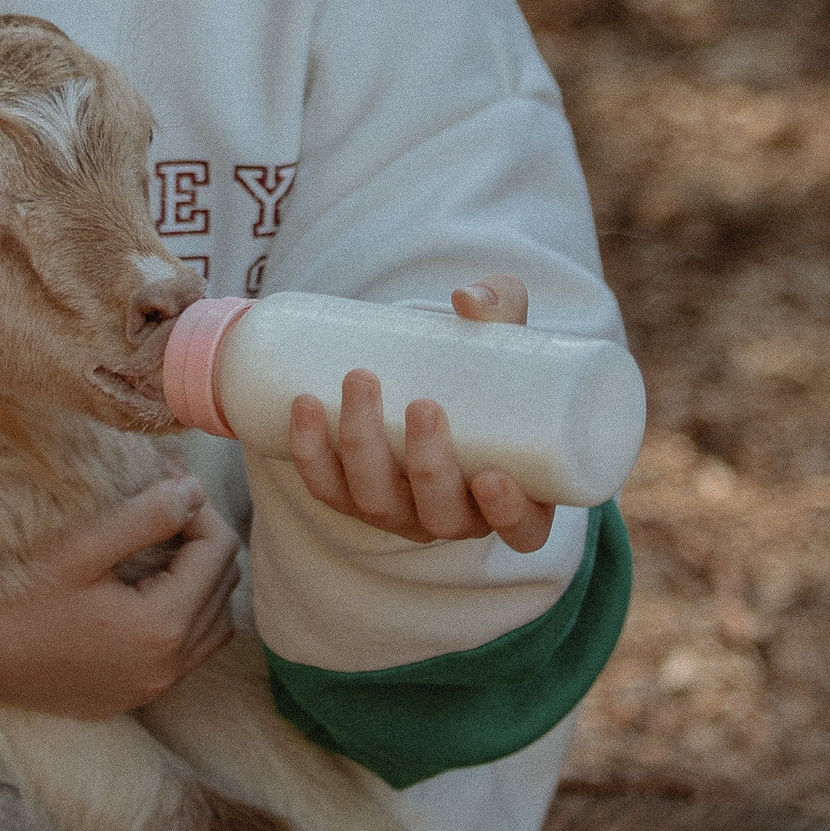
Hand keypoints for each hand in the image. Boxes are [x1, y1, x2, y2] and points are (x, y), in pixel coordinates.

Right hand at [0, 477, 239, 717]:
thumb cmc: (14, 590)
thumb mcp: (81, 545)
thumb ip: (146, 516)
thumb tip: (197, 490)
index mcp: (161, 628)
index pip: (218, 553)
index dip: (200, 509)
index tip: (167, 482)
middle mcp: (164, 669)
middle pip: (223, 591)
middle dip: (203, 541)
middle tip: (168, 505)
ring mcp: (145, 690)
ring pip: (210, 630)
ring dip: (200, 584)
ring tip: (164, 547)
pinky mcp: (124, 698)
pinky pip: (180, 658)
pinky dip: (180, 621)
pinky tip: (144, 593)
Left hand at [287, 276, 553, 551]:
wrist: (430, 367)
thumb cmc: (486, 360)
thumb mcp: (506, 331)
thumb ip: (499, 304)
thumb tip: (466, 299)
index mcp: (517, 494)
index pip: (524, 531)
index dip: (509, 515)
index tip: (491, 476)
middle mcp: (457, 514)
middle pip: (440, 515)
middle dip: (427, 466)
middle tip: (422, 404)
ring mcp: (400, 510)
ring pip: (377, 502)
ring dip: (363, 448)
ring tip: (360, 380)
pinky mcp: (351, 493)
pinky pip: (327, 486)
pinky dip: (311, 452)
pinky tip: (306, 406)